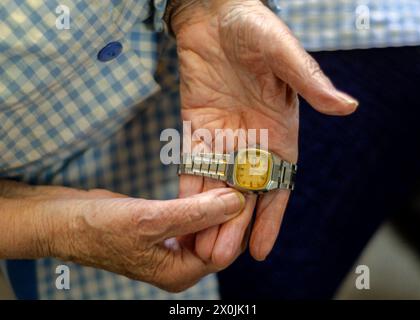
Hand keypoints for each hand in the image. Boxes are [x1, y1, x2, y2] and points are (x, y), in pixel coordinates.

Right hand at [0, 180, 244, 291]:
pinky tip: (208, 180)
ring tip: (229, 176)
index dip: (235, 223)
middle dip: (228, 211)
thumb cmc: (99, 227)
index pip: (223, 251)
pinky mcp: (164, 228)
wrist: (63, 220)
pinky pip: (191, 214)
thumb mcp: (150, 220)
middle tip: (240, 179)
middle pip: (217, 237)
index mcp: (179, 272)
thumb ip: (195, 213)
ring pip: (205, 224)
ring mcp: (172, 246)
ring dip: (215, 203)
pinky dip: (199, 200)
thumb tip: (236, 202)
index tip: (245, 191)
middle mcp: (179, 263)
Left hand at [172, 0, 357, 262]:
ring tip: (199, 249)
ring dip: (208, 218)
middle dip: (233, 228)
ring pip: (216, 188)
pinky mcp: (195, 131)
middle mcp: (252, 144)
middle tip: (220, 258)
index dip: (270, 218)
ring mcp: (222, 139)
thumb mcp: (284, 56)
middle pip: (244, 195)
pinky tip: (181, 216)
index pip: (277, 186)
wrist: (214, 15)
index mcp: (280, 133)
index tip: (260, 250)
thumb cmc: (255, 29)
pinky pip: (192, 167)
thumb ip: (310, 83)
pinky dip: (188, 192)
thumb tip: (347, 106)